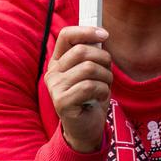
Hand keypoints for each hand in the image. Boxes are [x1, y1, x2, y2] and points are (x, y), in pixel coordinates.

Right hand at [44, 26, 112, 152]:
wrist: (87, 128)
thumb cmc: (91, 97)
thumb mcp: (93, 72)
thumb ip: (92, 54)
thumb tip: (101, 35)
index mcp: (58, 61)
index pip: (66, 36)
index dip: (86, 31)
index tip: (104, 34)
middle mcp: (52, 73)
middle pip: (81, 51)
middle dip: (103, 59)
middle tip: (108, 70)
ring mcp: (55, 88)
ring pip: (88, 68)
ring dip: (106, 77)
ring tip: (105, 86)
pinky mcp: (61, 102)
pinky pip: (89, 86)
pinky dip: (102, 90)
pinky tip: (100, 97)